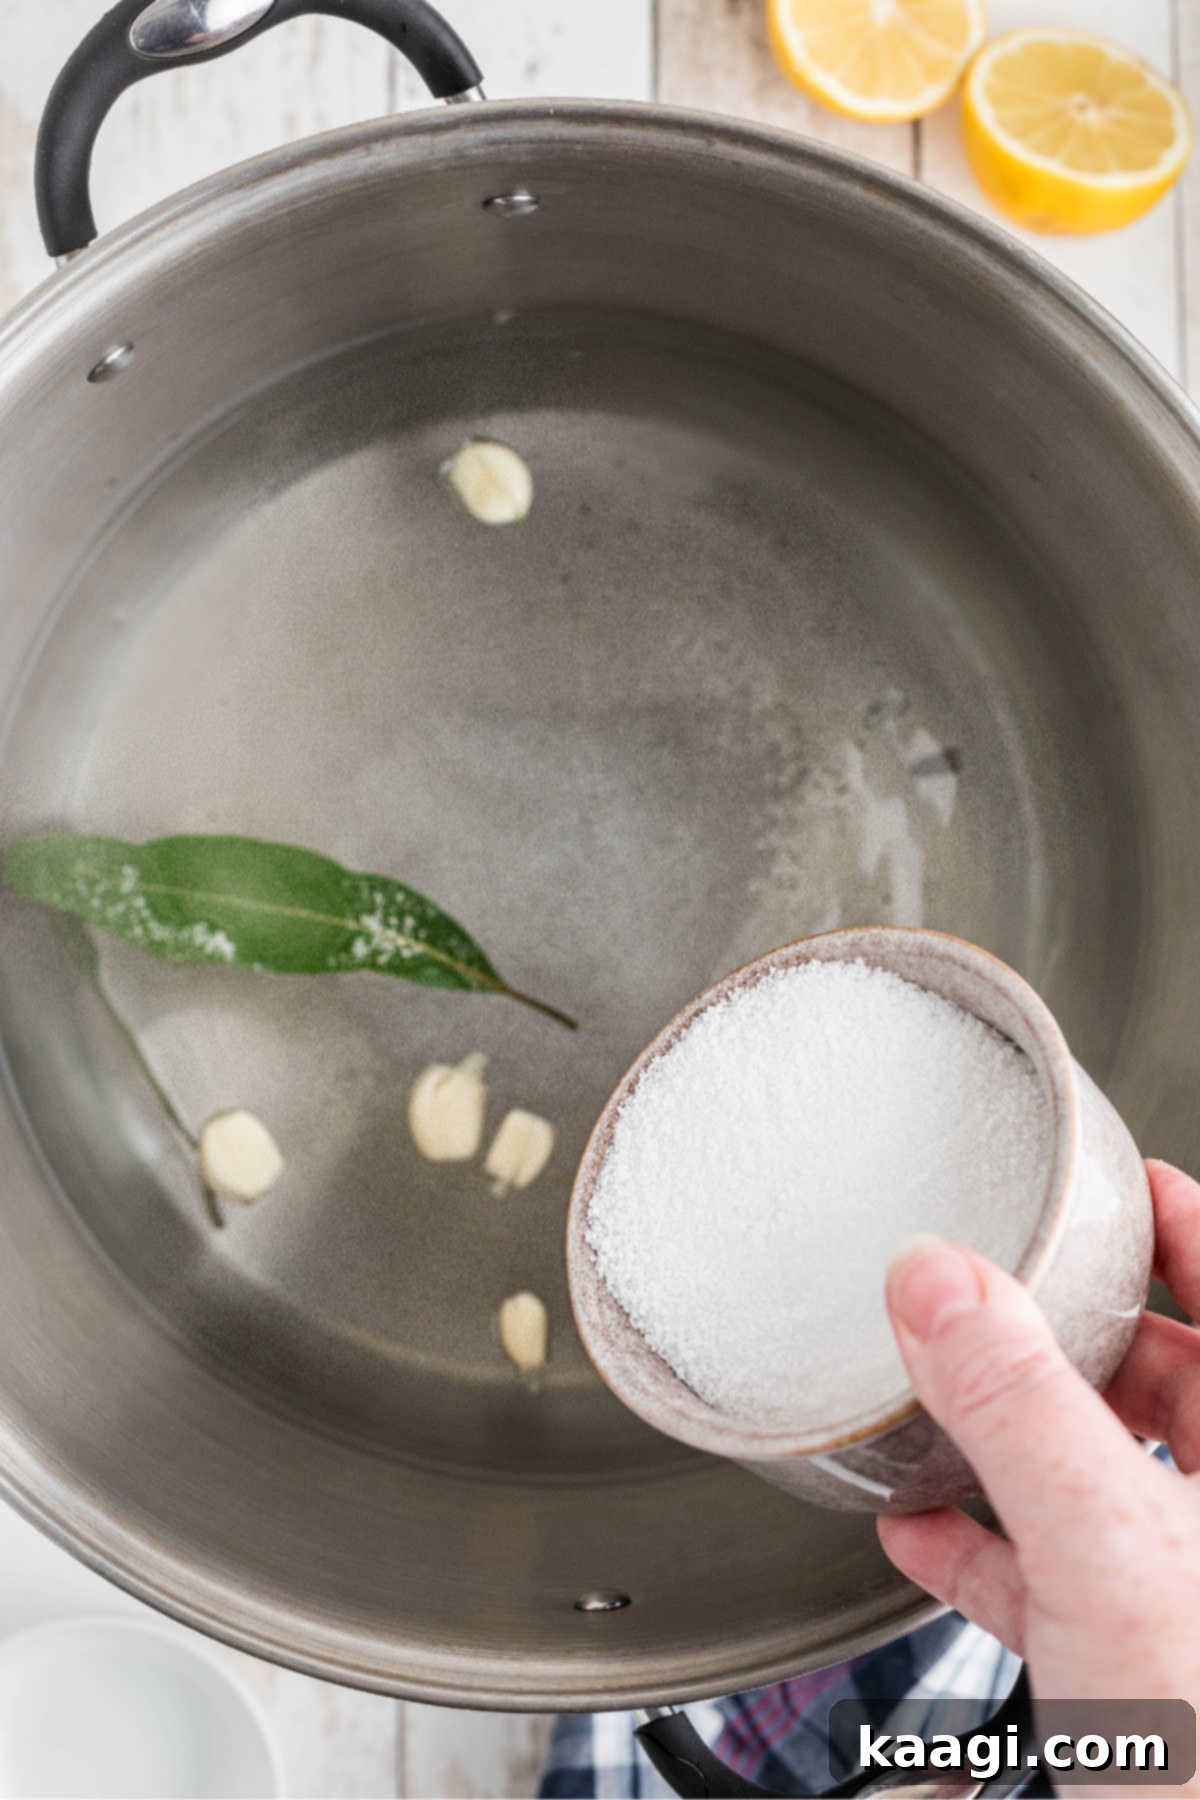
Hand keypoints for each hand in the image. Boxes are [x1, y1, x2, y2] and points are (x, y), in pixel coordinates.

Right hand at [879, 1161, 1199, 1745]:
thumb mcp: (1112, 1556)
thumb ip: (1019, 1407)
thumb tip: (939, 1277)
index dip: (1184, 1221)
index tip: (1116, 1174)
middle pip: (1173, 1379)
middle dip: (1072, 1332)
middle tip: (999, 1283)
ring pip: (1115, 1481)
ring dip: (1018, 1442)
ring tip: (940, 1402)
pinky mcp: (1160, 1675)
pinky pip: (1074, 1576)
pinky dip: (998, 1547)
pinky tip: (929, 1538)